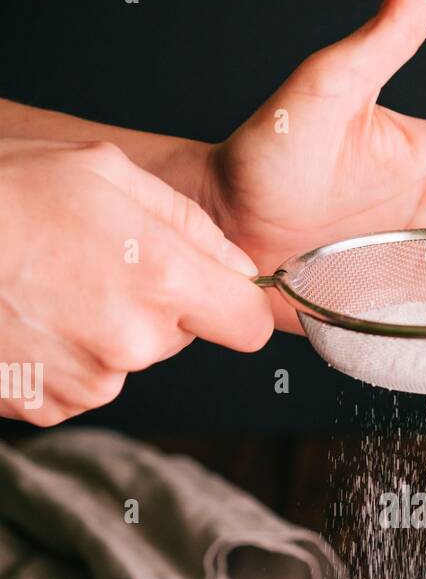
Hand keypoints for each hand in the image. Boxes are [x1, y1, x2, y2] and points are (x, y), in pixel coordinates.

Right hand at [0, 138, 272, 424]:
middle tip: (95, 261)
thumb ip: (188, 222)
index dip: (232, 304)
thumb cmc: (3, 195)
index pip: (248, 326)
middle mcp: (131, 343)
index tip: (212, 289)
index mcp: (158, 279)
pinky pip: (84, 382)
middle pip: (181, 338)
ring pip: (129, 359)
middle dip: (156, 304)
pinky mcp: (50, 408)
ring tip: (49, 283)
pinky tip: (29, 316)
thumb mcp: (103, 170)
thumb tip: (238, 265)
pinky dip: (65, 355)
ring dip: (105, 329)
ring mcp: (88, 383)